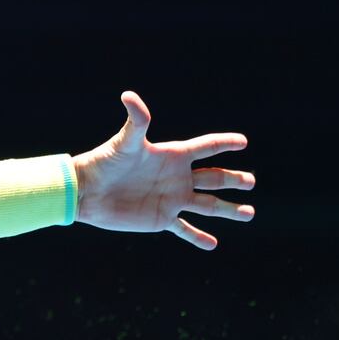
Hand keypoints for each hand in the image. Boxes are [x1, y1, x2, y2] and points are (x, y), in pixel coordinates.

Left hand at [72, 91, 254, 249]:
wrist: (87, 192)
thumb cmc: (105, 162)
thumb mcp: (125, 141)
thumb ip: (135, 121)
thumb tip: (128, 95)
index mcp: (173, 156)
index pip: (205, 147)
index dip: (224, 143)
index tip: (243, 141)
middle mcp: (177, 177)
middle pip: (214, 177)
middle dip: (234, 179)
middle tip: (251, 181)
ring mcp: (172, 199)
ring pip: (208, 205)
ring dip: (229, 210)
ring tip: (250, 213)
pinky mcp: (161, 219)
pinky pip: (184, 229)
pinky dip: (198, 237)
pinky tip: (212, 244)